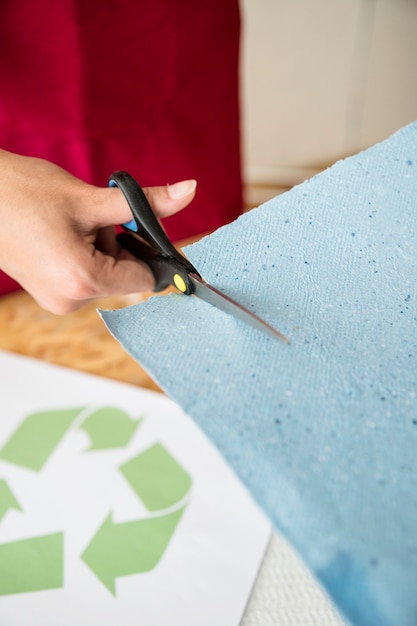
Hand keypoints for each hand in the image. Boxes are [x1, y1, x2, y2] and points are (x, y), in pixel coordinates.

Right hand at [0, 150, 195, 313]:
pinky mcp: (48, 293)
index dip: (152, 251)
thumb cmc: (23, 192)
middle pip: (124, 275)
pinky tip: (61, 232)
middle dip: (119, 244)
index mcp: (82, 280)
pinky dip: (85, 253)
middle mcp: (70, 300)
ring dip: (101, 246)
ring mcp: (57, 300)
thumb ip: (145, 203)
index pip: (145, 279)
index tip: (142, 226)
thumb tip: (189, 191)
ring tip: (69, 222)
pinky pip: (85, 276)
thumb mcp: (90, 198)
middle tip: (91, 217)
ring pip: (105, 273)